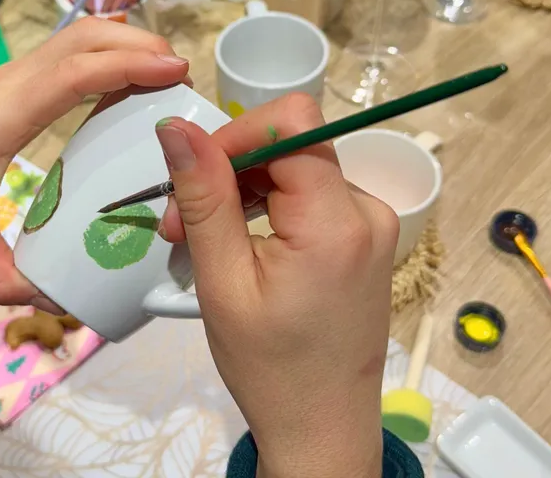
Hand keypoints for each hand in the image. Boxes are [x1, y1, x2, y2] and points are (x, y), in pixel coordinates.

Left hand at [0, 18, 190, 309]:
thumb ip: (2, 276)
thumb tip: (54, 299)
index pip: (68, 76)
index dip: (123, 66)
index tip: (172, 71)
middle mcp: (7, 86)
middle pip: (79, 39)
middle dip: (136, 45)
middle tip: (180, 76)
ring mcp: (13, 74)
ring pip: (76, 34)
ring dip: (124, 41)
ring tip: (165, 72)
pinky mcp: (20, 76)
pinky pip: (70, 49)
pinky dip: (108, 50)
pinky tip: (131, 78)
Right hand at [156, 94, 399, 477]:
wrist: (322, 427)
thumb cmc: (270, 368)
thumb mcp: (223, 282)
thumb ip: (204, 197)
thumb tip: (176, 127)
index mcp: (336, 221)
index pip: (290, 123)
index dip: (235, 135)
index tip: (192, 178)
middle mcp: (368, 210)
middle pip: (290, 146)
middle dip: (228, 172)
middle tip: (180, 226)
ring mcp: (374, 225)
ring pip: (296, 171)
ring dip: (243, 194)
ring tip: (204, 243)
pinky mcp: (367, 239)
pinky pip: (312, 198)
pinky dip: (269, 210)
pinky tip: (241, 248)